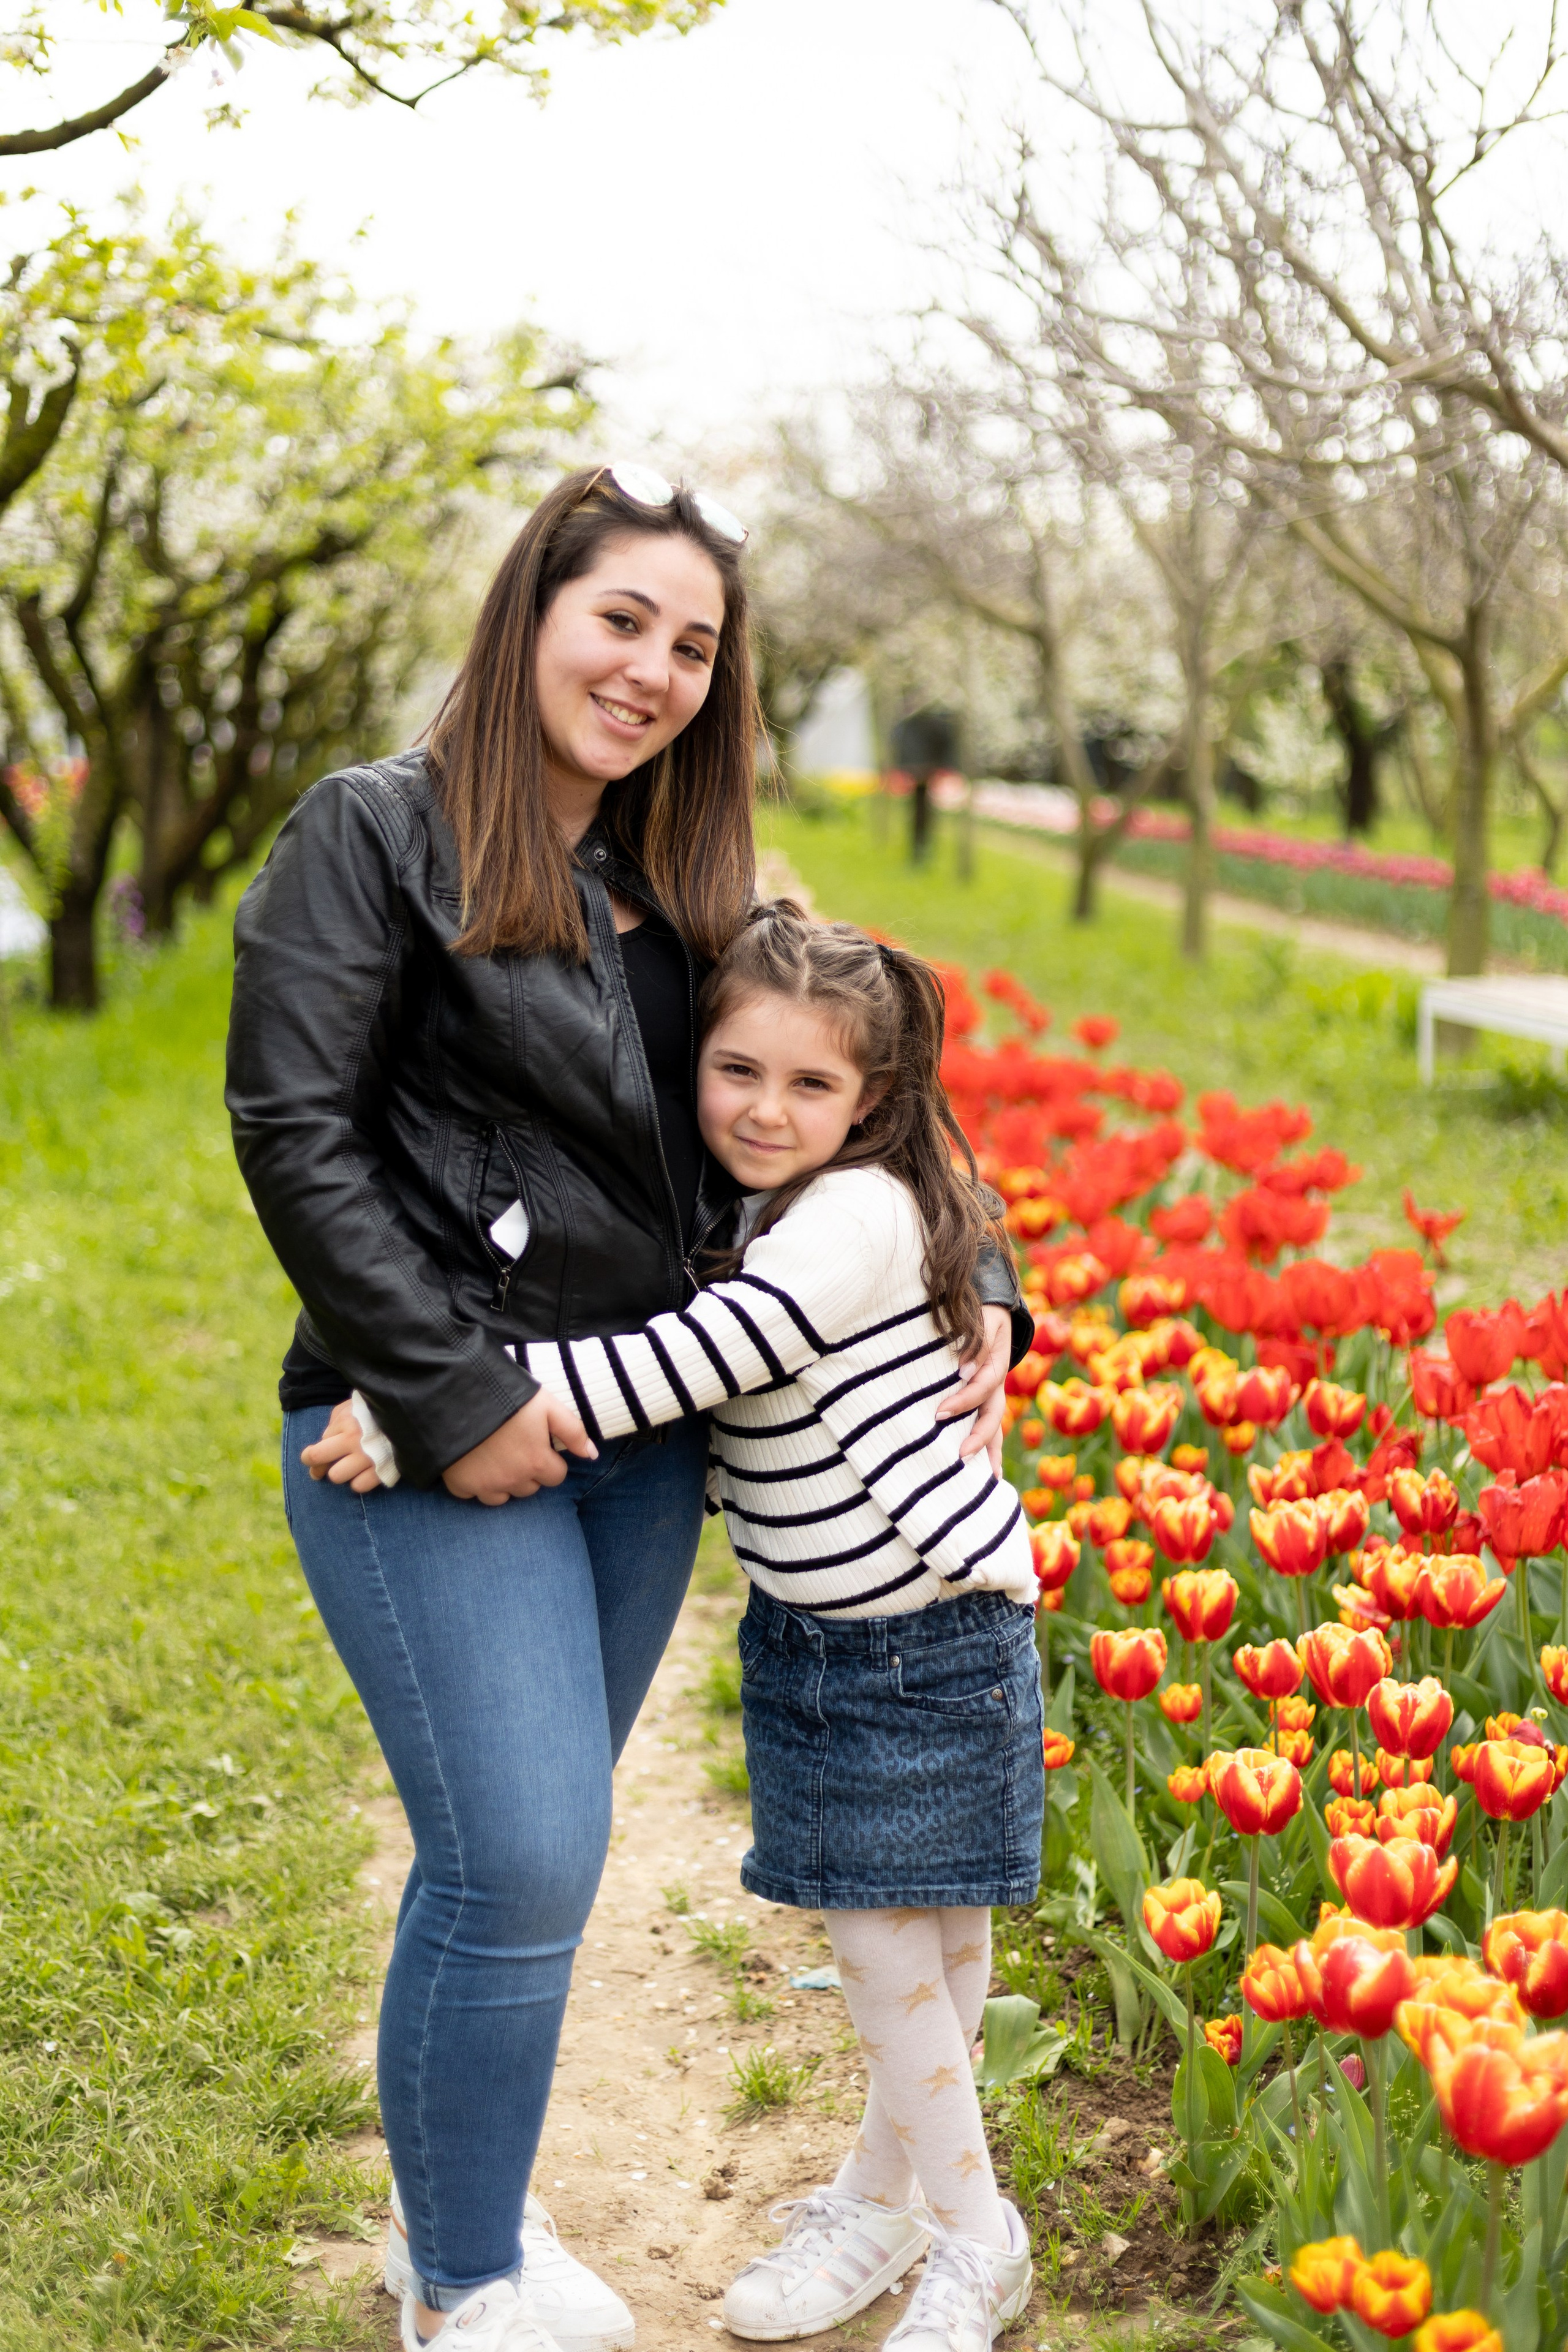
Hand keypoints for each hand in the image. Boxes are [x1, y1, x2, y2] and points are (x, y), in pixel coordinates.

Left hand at [303, 1397, 383, 1493]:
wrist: (408, 1413)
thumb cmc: (373, 1410)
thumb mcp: (350, 1407)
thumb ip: (334, 1424)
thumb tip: (323, 1443)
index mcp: (346, 1424)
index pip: (315, 1451)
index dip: (308, 1457)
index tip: (309, 1458)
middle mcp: (355, 1442)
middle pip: (322, 1465)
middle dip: (318, 1467)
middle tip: (321, 1468)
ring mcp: (369, 1458)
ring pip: (338, 1477)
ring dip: (341, 1472)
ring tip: (348, 1466)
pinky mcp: (383, 1470)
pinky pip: (359, 1486)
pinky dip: (358, 1481)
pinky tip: (363, 1472)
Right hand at [441, 1387, 597, 1505]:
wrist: (458, 1393)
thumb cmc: (507, 1395)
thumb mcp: (547, 1405)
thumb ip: (573, 1431)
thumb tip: (592, 1455)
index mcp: (537, 1462)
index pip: (556, 1476)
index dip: (548, 1459)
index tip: (537, 1444)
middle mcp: (513, 1480)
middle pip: (530, 1487)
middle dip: (527, 1471)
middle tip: (514, 1446)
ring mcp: (486, 1485)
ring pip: (504, 1496)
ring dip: (503, 1481)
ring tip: (495, 1454)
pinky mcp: (461, 1485)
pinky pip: (473, 1494)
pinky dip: (474, 1482)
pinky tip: (472, 1460)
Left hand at [938, 1303, 1010, 1475]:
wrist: (988, 1303)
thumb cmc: (979, 1309)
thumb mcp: (982, 1315)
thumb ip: (976, 1338)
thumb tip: (964, 1369)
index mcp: (995, 1361)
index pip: (984, 1385)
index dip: (966, 1400)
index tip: (942, 1412)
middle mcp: (995, 1382)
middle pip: (993, 1414)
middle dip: (979, 1437)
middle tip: (959, 1456)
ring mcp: (990, 1392)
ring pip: (993, 1425)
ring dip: (988, 1451)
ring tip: (985, 1482)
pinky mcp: (981, 1397)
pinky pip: (984, 1423)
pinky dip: (985, 1445)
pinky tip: (980, 1471)